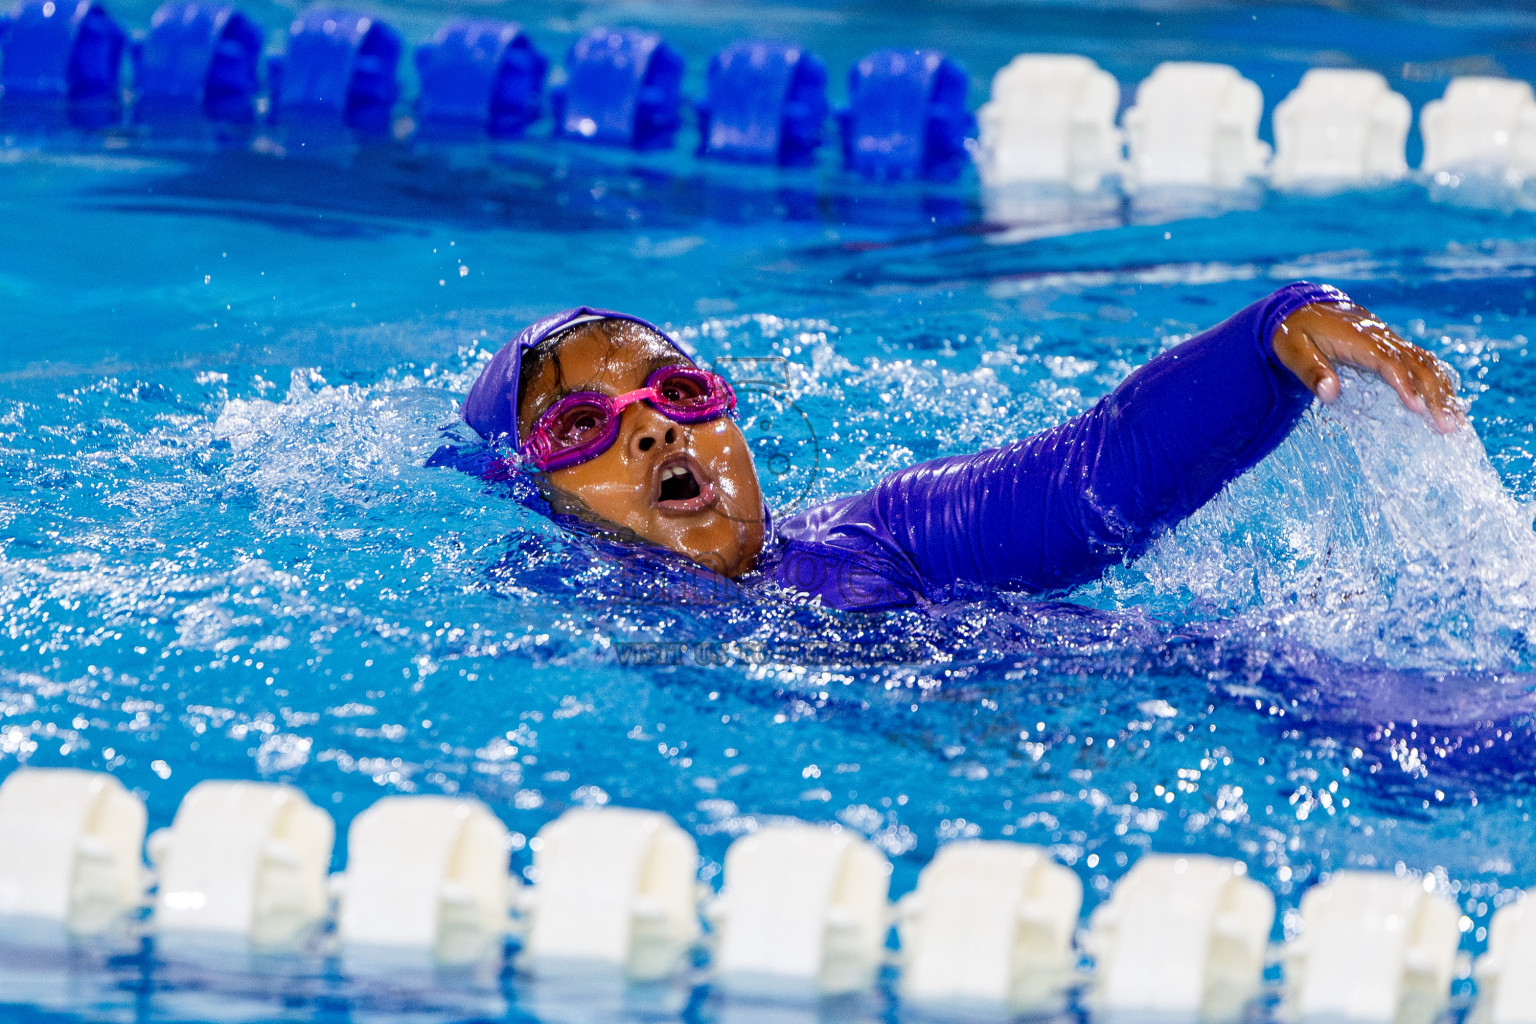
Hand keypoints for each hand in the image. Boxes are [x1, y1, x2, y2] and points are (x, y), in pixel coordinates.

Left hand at [1272, 301, 1462, 433]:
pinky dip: (1438, 379)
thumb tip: (1329, 394)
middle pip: (1416, 365)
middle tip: (1447, 426)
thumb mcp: (1293, 352)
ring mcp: (1389, 340)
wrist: (1301, 308)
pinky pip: (1421, 361)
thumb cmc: (1294, 333)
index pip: (1387, 363)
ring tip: (1456, 421)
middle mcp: (1380, 337)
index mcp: (1357, 338)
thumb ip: (1311, 372)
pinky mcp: (1391, 346)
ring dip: (1443, 391)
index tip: (1417, 408)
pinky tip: (1449, 400)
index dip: (1404, 384)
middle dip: (1434, 395)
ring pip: (1425, 363)